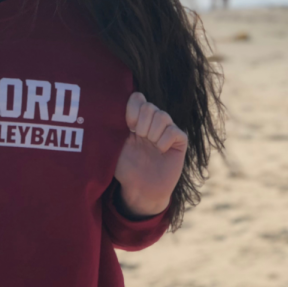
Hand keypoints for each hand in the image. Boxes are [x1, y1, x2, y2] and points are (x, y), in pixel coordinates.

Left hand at [113, 92, 187, 217]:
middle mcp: (153, 122)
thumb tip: (108, 109)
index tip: (128, 127)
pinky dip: (165, 140)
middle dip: (142, 124)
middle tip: (140, 138)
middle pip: (150, 106)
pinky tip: (161, 151)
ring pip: (162, 116)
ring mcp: (167, 131)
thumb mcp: (114, 144)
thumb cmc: (126, 168)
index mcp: (137, 119)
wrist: (140, 189)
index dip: (133, 109)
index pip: (138, 98)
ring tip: (150, 145)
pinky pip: (174, 131)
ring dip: (153, 133)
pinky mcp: (179, 141)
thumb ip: (113, 126)